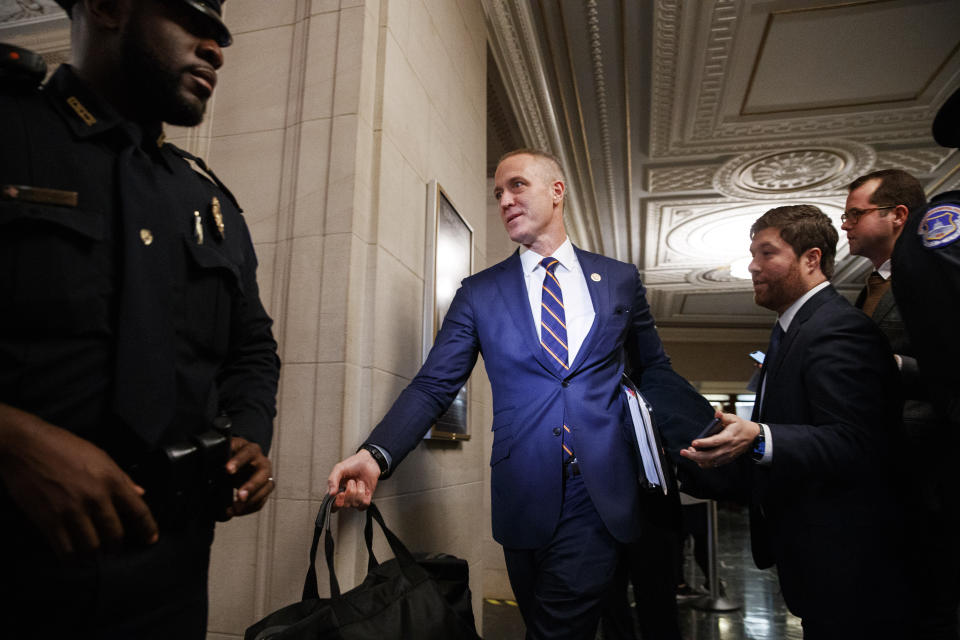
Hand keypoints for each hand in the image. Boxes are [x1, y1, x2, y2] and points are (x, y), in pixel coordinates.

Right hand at [0, 404, 157, 554]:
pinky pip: (66, 550)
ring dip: (94, 555)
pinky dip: (71, 559)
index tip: (151, 540)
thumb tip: (140, 493)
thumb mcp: (100, 457)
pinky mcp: (49, 521)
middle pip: (115, 535)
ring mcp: (72, 511)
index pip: (139, 511)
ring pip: (92, 547)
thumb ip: (121, 478)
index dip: (148, 529)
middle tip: (112, 549)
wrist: (27, 446)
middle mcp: (96, 498)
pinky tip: (72, 557)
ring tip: (92, 554)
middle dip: (116, 547)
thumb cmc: (65, 447)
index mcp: (112, 480)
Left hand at [224, 436, 273, 517]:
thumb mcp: (224, 454)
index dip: (239, 461)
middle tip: (240, 496)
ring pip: (266, 487)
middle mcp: (261, 461)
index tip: (228, 470)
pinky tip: (237, 511)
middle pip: (262, 473)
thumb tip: (203, 467)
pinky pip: (262, 500)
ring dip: (252, 500)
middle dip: (251, 486)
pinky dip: (250, 507)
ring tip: (236, 509)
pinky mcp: (265, 488)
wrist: (239, 464)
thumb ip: (218, 458)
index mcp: (250, 449)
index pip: (247, 452)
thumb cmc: (231, 458)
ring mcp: (265, 476)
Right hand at [327, 449, 379, 509]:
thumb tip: (331, 494)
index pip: (332, 507)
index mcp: (336, 492)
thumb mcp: (339, 469)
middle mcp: (345, 498)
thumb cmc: (353, 464)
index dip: (336, 504)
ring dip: (358, 490)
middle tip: (350, 481)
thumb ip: (332, 480)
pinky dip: (364, 495)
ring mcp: (355, 499)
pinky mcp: (365, 499)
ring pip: (355, 503)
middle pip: (344, 505)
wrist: (368, 461)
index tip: (341, 494)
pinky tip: (363, 487)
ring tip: (357, 482)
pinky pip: (364, 504)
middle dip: (349, 491)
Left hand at [680, 411, 760, 468]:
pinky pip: (712, 464)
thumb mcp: (733, 418)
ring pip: (709, 462)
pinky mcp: (725, 460)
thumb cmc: (740, 426)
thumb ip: (723, 416)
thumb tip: (717, 412)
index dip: (703, 443)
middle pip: (709, 456)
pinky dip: (702, 462)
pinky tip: (696, 456)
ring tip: (689, 452)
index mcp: (728, 437)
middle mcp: (727, 449)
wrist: (752, 437)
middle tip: (684, 451)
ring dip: (697, 459)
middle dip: (694, 455)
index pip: (715, 441)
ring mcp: (726, 456)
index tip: (693, 442)